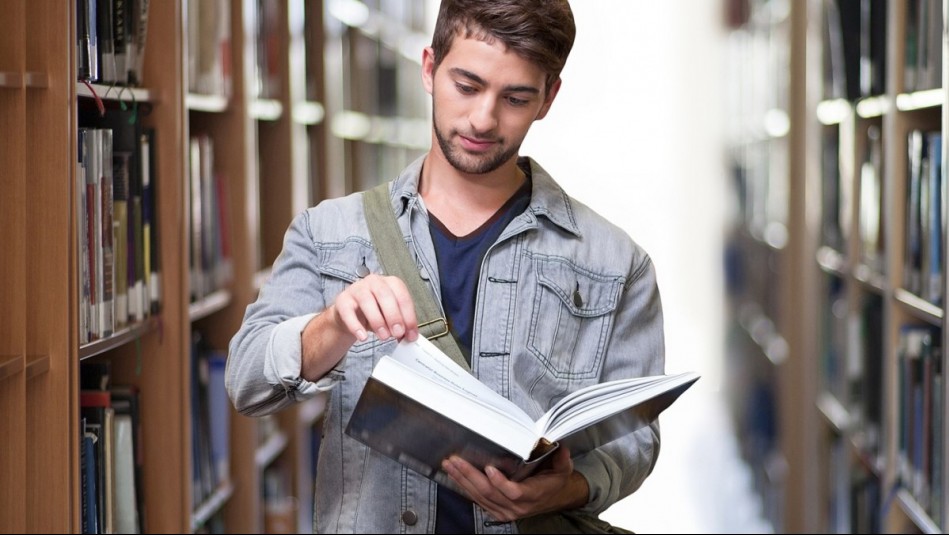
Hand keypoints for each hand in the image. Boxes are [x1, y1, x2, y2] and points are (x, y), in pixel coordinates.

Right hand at [332, 273, 418, 341]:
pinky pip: (348, 311)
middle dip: (394, 316)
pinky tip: (363, 337)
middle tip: (398, 333)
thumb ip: (401, 325)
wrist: (350, 314)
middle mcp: (374, 282)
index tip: (411, 334)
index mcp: (390, 283)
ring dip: (377, 320)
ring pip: (367, 300)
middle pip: (385, 295)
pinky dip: (356, 326)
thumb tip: (410, 337)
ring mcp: (357, 289)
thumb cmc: (374, 312)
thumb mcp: (390, 317)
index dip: (409, 316)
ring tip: (383, 336)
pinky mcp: (343, 300)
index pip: (402, 296)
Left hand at [441, 446, 588, 522]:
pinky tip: (455, 476)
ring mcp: (505, 511)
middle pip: (489, 493)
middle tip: (456, 461)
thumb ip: (561, 459)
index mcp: (533, 495)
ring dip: (462, 480)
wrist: (554, 498)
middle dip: (470, 475)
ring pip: (480, 497)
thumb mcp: (563, 469)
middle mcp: (517, 506)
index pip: (514, 492)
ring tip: (450, 465)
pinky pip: (478, 501)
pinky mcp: (497, 511)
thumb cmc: (554, 481)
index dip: (500, 482)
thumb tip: (561, 447)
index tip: (489, 468)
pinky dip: (465, 488)